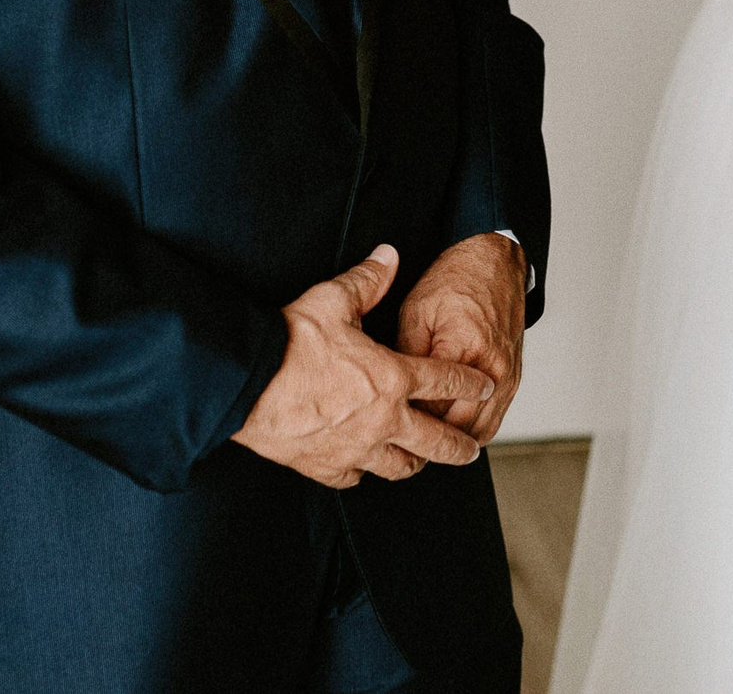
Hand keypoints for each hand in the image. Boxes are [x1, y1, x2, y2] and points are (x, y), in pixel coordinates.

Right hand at [232, 245, 494, 488]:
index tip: (486, 386)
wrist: (246, 384)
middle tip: (471, 450)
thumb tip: (388, 255)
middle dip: (460, 445)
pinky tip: (364, 464)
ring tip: (422, 460)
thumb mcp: (333, 299)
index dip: (471, 382)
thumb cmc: (290, 341)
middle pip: (437, 441)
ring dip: (415, 462)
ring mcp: (357, 449)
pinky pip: (356, 477)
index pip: (446, 380)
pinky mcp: (327, 466)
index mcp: (393, 377)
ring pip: (400, 466)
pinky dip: (363, 471)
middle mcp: (384, 420)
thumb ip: (367, 279)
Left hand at [397, 233, 524, 444]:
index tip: (386, 422)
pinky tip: (450, 431)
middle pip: (458, 426)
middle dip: (430, 438)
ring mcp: (508, 377)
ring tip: (424, 444)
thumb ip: (407, 357)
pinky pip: (493, 421)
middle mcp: (493, 369)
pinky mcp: (513, 380)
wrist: (494, 262)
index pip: (433, 406)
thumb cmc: (456, 280)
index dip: (407, 418)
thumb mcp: (417, 312)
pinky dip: (471, 430)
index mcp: (466, 348)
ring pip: (479, 431)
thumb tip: (395, 393)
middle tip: (400, 441)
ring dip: (453, 440)